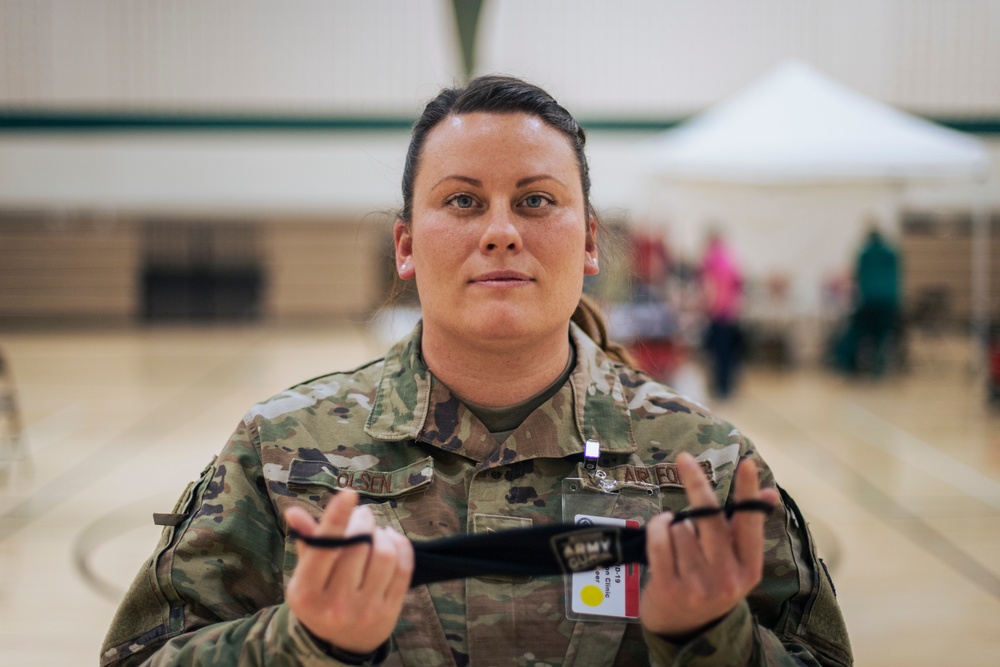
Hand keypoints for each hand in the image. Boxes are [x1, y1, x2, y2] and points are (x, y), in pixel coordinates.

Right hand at [284, 489, 413, 653]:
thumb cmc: (322, 596)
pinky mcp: (390, 610)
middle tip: (362, 514)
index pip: (324, 548)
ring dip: (382, 533)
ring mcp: (365, 609)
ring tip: (374, 532)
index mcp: (307, 593)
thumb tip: (294, 512)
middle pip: (359, 545)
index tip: (349, 493)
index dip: (337, 518)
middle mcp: (336, 604)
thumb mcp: (306, 576)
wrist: (342, 641)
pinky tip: (390, 539)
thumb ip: (307, 543)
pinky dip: (400, 544)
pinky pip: (403, 567)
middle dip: (363, 520)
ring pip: (384, 554)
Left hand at [639, 452, 779, 637]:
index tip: (748, 463)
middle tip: (684, 459)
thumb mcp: (736, 562)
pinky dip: (657, 528)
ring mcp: (698, 584)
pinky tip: (661, 529)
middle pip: (710, 518)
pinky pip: (660, 540)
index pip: (749, 523)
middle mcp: (727, 577)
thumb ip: (746, 528)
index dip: (748, 492)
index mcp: (749, 568)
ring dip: (674, 523)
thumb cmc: (711, 582)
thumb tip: (768, 491)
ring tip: (677, 538)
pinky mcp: (670, 586)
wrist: (685, 628)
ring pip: (680, 527)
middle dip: (696, 482)